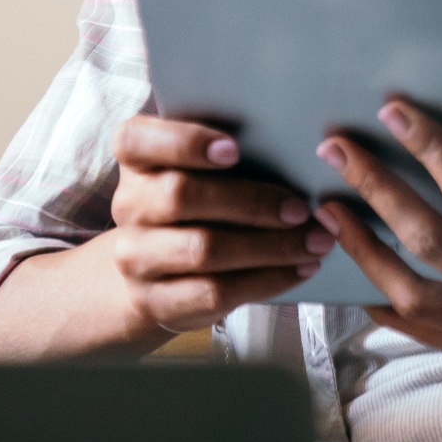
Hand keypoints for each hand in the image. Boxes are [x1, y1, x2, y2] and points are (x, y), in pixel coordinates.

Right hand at [108, 115, 335, 334]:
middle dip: (249, 202)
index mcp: (136, 158)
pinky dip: (266, 280)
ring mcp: (136, 256)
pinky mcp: (156, 300)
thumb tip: (295, 142)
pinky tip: (299, 268)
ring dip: (268, 247)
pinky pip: (215, 292)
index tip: (234, 149)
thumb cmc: (195, 193)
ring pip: (203, 250)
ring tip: (313, 241)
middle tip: (301, 207)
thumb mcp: (196, 163)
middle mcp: (128, 204)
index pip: (137, 140)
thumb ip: (228, 146)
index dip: (185, 142)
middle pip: (180, 197)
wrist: (152, 266)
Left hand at [314, 78, 441, 420]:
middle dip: (373, 193)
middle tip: (334, 150)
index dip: (429, 150)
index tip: (393, 110)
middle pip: (426, 244)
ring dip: (365, 253)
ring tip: (328, 213)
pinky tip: (362, 282)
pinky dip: (389, 307)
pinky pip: (431, 333)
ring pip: (412, 300)